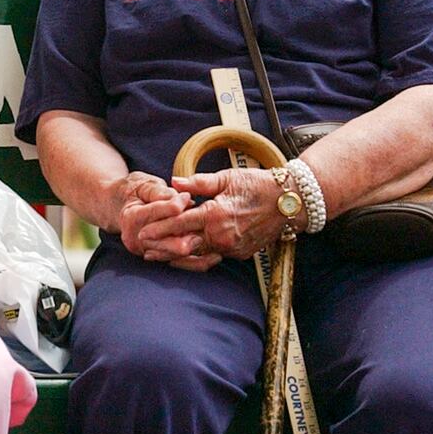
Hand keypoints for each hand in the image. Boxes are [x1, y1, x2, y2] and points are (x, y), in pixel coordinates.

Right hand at [108, 171, 209, 262]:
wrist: (118, 206)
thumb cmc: (134, 191)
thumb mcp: (143, 184)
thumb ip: (159, 191)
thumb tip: (177, 196)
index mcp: (131, 217)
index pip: (154, 213)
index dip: (172, 206)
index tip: (188, 197)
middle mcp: (135, 238)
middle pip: (163, 241)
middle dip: (184, 236)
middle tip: (201, 230)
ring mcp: (144, 250)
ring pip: (172, 255)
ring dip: (194, 251)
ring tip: (214, 246)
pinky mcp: (156, 256)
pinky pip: (178, 263)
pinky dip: (196, 262)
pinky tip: (214, 257)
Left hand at [156, 168, 287, 261]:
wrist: (290, 202)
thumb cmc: (257, 185)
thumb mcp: (226, 178)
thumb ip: (198, 183)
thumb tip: (173, 182)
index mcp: (215, 215)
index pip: (180, 224)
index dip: (159, 228)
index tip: (142, 233)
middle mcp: (222, 236)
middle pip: (185, 246)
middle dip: (164, 248)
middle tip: (144, 250)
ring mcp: (232, 248)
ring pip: (199, 254)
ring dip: (179, 254)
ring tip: (159, 255)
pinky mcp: (240, 253)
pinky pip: (215, 255)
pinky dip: (199, 254)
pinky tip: (187, 253)